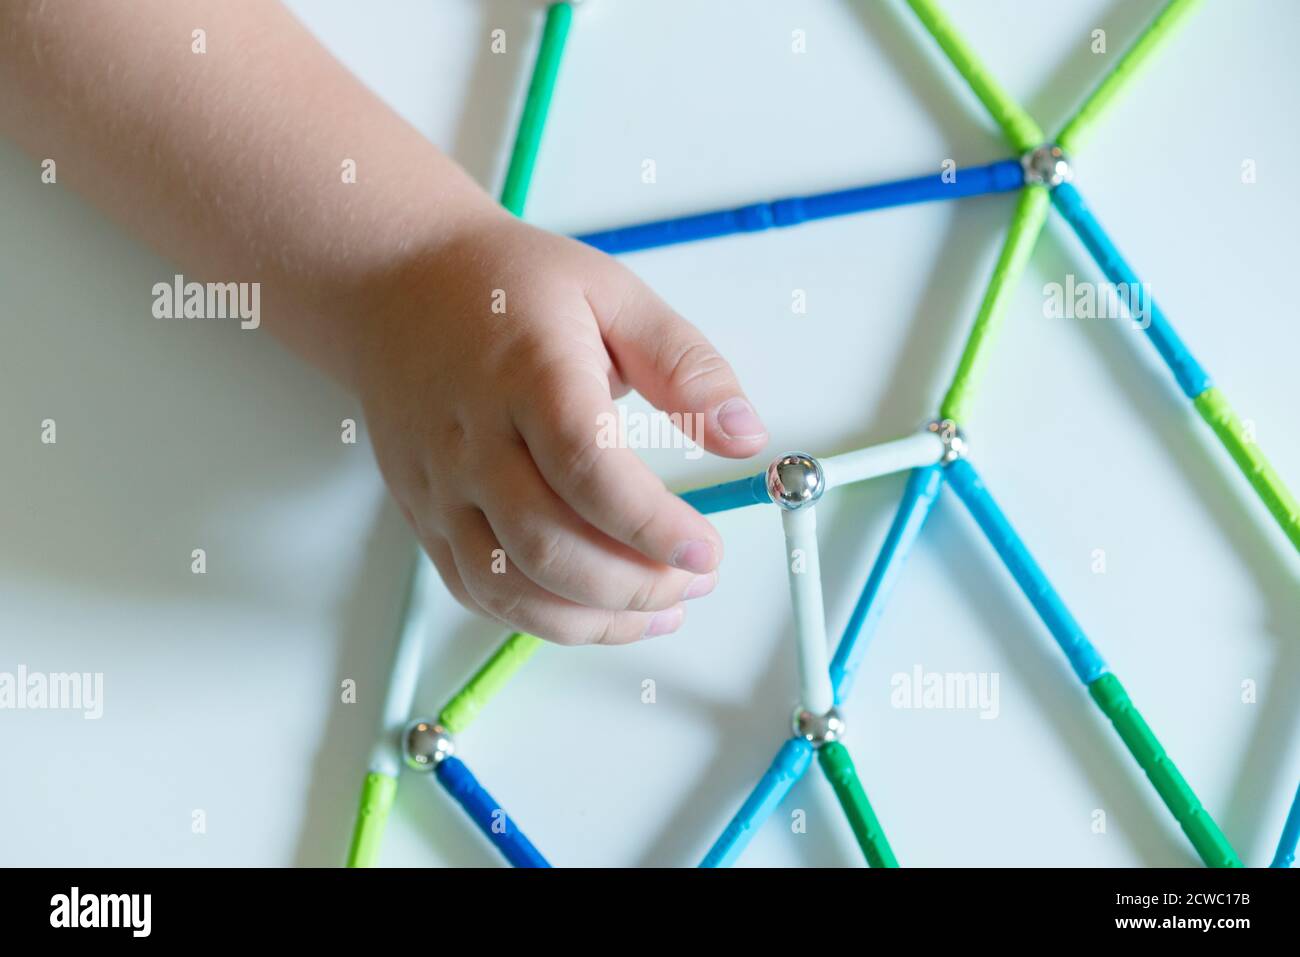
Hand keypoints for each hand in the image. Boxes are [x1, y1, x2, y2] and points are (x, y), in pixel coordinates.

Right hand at [356, 210, 768, 644]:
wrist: (394, 285)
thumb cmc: (508, 287)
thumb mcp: (613, 294)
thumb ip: (685, 365)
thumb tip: (745, 437)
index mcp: (528, 373)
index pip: (587, 468)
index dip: (652, 526)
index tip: (707, 551)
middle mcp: (472, 438)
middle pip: (548, 544)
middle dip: (634, 584)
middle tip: (695, 580)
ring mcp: (440, 485)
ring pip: (508, 584)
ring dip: (592, 620)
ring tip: (660, 609)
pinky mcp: (423, 514)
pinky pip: (476, 590)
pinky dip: (540, 619)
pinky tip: (597, 610)